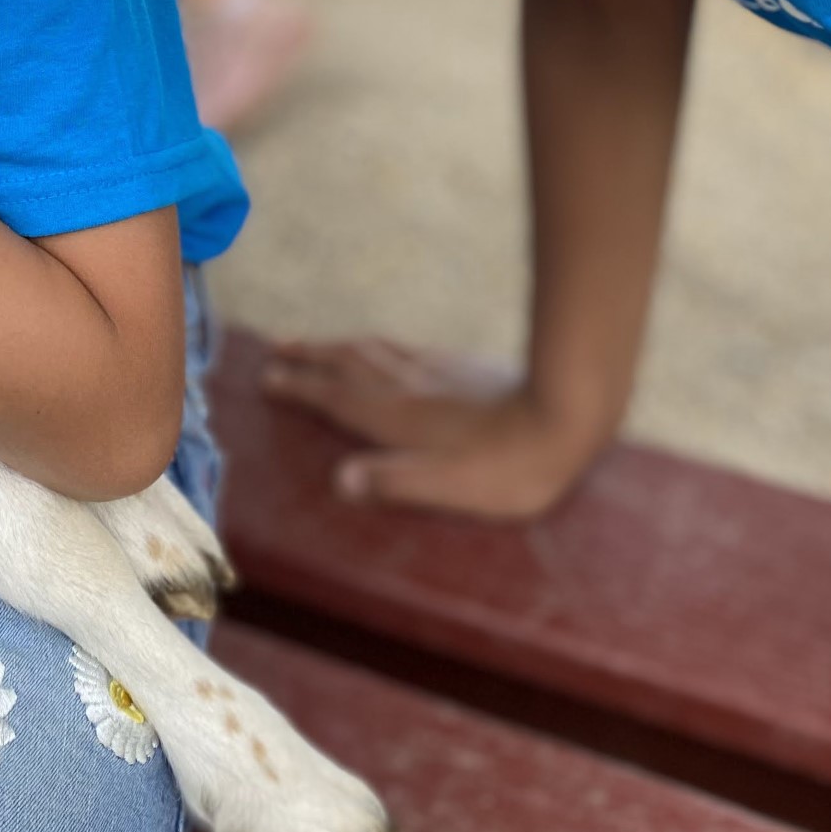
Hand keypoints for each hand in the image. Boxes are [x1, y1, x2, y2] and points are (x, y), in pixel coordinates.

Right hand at [263, 338, 609, 519]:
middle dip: (308, 357)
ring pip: (371, 350)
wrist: (565, 414)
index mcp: (395, 418)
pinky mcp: (460, 364)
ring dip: (337, 346)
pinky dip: (376, 344)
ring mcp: (433, 370)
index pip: (334, 398)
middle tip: (275, 349)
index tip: (266, 377)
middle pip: (345, 364)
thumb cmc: (509, 468)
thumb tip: (338, 481)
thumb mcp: (449, 488)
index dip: (299, 387)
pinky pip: (401, 348)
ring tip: (314, 343)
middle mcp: (406, 387)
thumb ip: (393, 483)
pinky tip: (382, 347)